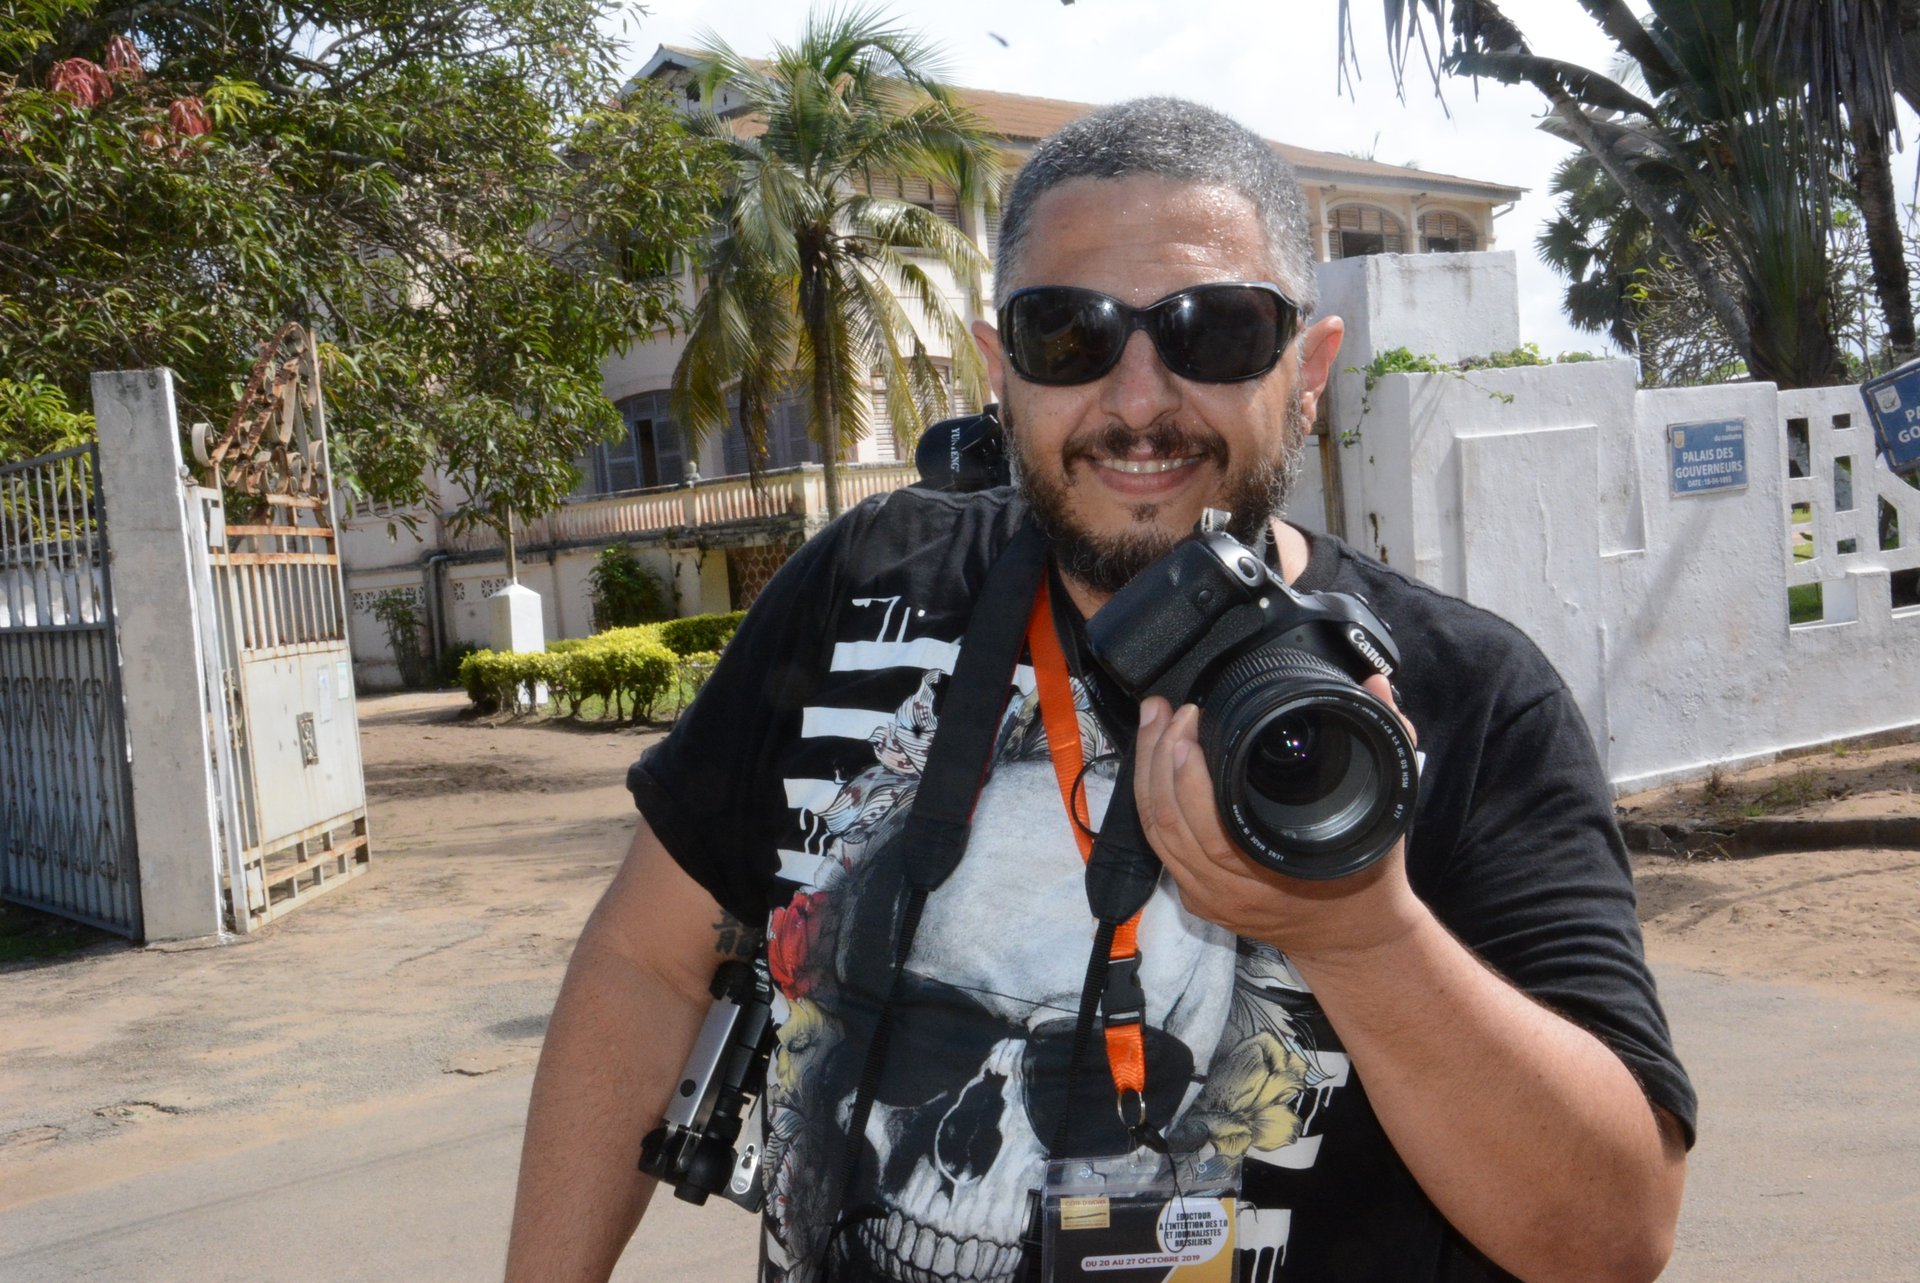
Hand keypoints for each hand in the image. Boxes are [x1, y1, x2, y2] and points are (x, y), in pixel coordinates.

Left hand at [1132, 675, 1426, 963]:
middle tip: (1165, 710)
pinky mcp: (1198, 898)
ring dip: (1145, 773)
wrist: (1356, 938)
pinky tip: (1150, 764)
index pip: (1209, 826)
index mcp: (1274, 871)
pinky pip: (1159, 848)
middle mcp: (1232, 891)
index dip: (1187, 771)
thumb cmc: (1368, 876)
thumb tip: (1375, 687)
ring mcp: (1209, 897)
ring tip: (1152, 723)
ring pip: (1155, 834)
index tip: (1191, 721)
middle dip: (1157, 756)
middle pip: (1167, 822)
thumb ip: (1388, 743)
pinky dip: (1148, 801)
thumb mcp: (1386, 811)